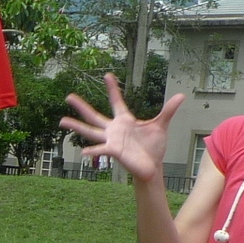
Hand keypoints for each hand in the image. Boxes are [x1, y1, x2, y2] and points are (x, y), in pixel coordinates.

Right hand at [58, 74, 185, 184]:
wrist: (152, 166)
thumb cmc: (154, 147)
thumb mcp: (161, 125)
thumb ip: (168, 110)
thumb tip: (181, 95)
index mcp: (124, 120)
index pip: (116, 101)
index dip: (112, 88)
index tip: (107, 75)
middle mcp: (114, 129)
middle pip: (94, 115)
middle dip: (81, 106)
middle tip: (68, 97)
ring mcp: (111, 140)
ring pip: (90, 131)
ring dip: (76, 126)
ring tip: (62, 121)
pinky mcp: (113, 151)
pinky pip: (101, 150)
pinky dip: (92, 151)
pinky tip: (82, 151)